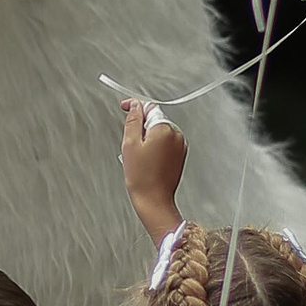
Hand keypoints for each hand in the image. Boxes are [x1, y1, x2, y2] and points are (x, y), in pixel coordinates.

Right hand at [120, 100, 185, 242]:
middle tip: (129, 143)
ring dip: (148, 137)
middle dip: (141, 127)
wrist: (153, 200)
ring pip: (159, 132)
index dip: (135, 106)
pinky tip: (146, 160)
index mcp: (164, 130)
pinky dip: (155, 146)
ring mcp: (180, 146)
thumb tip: (135, 107)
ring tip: (138, 156)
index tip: (125, 106)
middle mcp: (176, 135)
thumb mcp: (130, 144)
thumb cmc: (142, 177)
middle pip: (154, 120)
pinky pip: (165, 143)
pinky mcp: (179, 155)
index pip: (149, 107)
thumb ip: (133, 121)